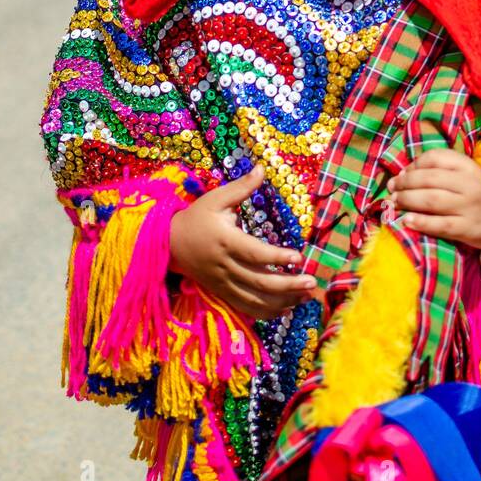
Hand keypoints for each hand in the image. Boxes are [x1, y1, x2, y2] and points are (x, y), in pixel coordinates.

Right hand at [169, 164, 316, 320]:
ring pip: (255, 299)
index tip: (298, 257)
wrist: (168, 244)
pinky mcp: (221, 293)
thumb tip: (263, 168)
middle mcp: (224, 265)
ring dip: (283, 301)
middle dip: (288, 285)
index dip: (276, 256)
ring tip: (306, 297)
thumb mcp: (216, 198)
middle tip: (312, 283)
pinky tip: (287, 308)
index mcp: (225, 241)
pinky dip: (267, 312)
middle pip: (259, 281)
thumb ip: (241, 187)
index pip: (254, 253)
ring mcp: (222, 283)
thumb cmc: (196, 217)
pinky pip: (245, 307)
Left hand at [386, 149, 480, 251]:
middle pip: (429, 178)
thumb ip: (446, 170)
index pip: (437, 157)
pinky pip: (440, 224)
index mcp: (470, 167)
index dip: (415, 163)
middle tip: (392, 188)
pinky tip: (407, 220)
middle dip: (405, 182)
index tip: (404, 172)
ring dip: (407, 200)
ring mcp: (469, 207)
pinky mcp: (468, 229)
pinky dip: (421, 222)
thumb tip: (407, 172)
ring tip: (395, 202)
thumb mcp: (472, 176)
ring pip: (431, 200)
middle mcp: (469, 184)